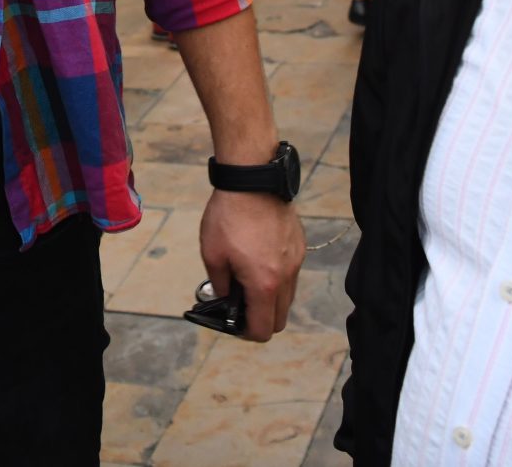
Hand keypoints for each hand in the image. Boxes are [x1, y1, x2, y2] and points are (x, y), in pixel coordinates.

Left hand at [198, 189, 304, 342]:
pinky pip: (291, 273)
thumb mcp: (213, 255)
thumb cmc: (229, 217)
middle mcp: (286, 277)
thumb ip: (220, 285)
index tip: (234, 322)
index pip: (263, 329)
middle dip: (260, 318)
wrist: (253, 180)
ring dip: (270, 298)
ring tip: (247, 278)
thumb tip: (225, 299)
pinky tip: (257, 258)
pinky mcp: (299, 246)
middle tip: (240, 304)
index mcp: (264, 284)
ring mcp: (296, 261)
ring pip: (287, 297)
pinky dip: (277, 277)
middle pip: (279, 318)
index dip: (246, 332)